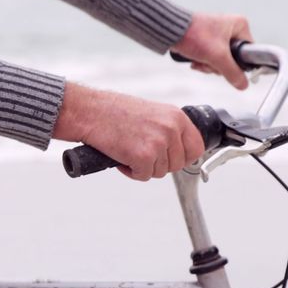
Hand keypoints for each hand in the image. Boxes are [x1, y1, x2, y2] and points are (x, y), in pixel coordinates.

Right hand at [52, 83, 204, 180]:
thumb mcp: (152, 114)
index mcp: (176, 116)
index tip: (172, 160)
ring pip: (160, 172)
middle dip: (159, 164)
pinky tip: (121, 157)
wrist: (91, 111)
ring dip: (143, 167)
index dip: (183, 158)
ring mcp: (158, 143)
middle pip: (177, 164)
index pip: (196, 147)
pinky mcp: (143, 156)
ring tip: (128, 151)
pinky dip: (131, 172)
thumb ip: (168, 129)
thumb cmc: (114, 112)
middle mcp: (171, 128)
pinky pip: (144, 176)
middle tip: (141, 154)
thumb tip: (177, 151)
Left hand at [170, 13, 253, 89]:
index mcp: (240, 25)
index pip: (249, 51)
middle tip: (210, 62)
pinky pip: (211, 58)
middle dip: (219, 65)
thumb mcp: (217, 57)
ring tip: (200, 60)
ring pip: (221, 61)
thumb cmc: (193, 35)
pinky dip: (203, 62)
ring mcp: (218, 35)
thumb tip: (243, 84)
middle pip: (234, 58)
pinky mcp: (207, 42)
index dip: (239, 63)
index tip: (229, 68)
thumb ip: (232, 72)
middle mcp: (231, 28)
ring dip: (209, 65)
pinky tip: (195, 61)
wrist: (170, 32)